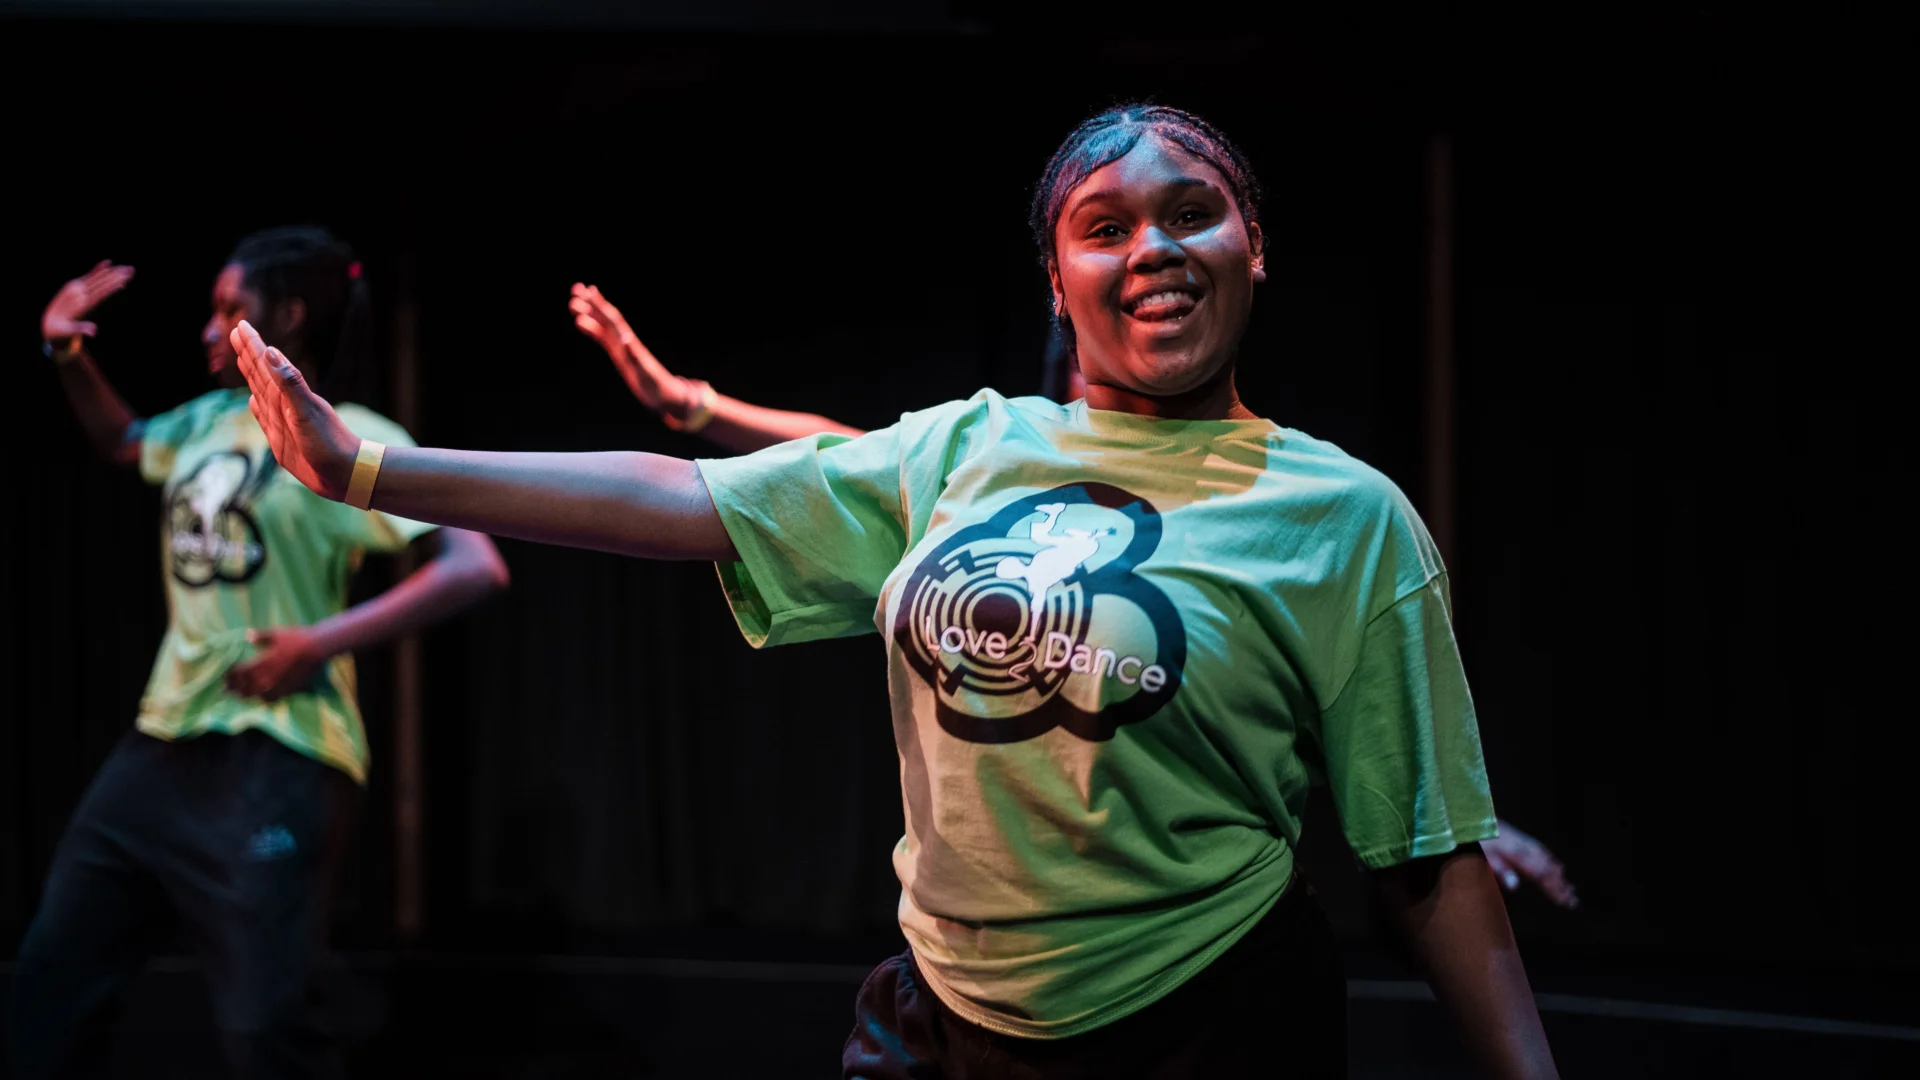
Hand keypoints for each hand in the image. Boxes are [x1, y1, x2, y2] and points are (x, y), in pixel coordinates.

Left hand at [43, 261, 135, 341]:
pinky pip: (89, 276)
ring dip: (112, 271)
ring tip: (126, 268)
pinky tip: (108, 262)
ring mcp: (75, 287)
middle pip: (101, 282)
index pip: (100, 292)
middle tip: (131, 270)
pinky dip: (98, 269)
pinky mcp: (74, 285)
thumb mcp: (70, 331)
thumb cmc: (61, 329)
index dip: (112, 286)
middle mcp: (78, 293)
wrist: (48, 322)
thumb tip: (93, 331)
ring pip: (97, 277)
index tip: (124, 280)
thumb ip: (81, 329)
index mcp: (80, 304)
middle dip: (116, 275)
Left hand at [226, 627, 326, 700]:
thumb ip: (260, 636)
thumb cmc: (297, 638)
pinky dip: (264, 700)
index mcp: (261, 663)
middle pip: (245, 688)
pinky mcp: (289, 690)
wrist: (318, 648)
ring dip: (247, 696)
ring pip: (256, 696)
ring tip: (241, 696)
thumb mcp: (277, 634)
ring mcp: (278, 685)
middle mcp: (267, 677)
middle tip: (226, 691)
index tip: (224, 677)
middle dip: (234, 689)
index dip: (230, 676)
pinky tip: (262, 698)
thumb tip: (246, 636)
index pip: (240, 673)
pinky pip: (272, 699)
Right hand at [230, 320, 359, 499]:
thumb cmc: (329, 444)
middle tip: (237, 331)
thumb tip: (272, 352)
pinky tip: (252, 401)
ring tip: (243, 358)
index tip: (241, 325)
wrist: (347, 474)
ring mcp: (283, 421)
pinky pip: (264, 418)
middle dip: (248, 353)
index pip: (265, 364)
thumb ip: (290, 383)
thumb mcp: (307, 411)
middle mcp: (284, 404)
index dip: (252, 345)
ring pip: (260, 391)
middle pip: (261, 373)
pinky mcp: (282, 440)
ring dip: (251, 375)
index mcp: (288, 395)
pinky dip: (256, 407)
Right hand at [568, 283, 691, 414]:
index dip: (601, 306)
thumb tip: (625, 338)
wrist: (664, 395)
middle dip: (591, 304)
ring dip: (588, 314)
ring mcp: (621, 347)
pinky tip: (581, 322)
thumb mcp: (646, 372)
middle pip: (605, 318)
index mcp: (630, 342)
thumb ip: (636, 356)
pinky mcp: (619, 354)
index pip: (613, 320)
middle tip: (575, 289)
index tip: (589, 291)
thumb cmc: (657, 386)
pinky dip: (592, 329)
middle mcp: (625, 341)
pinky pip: (602, 338)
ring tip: (573, 303)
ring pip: (601, 326)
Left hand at [1483, 821, 1577, 908]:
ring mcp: (1528, 844)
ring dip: (1560, 877)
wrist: (1481, 821)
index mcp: (1519, 854)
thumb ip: (1502, 871)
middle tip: (1572, 902)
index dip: (1553, 888)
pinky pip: (1545, 853)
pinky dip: (1554, 863)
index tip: (1563, 901)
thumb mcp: (1487, 858)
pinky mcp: (1526, 841)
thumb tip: (1515, 886)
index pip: (1541, 875)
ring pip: (1550, 861)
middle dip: (1561, 886)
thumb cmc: (1482, 842)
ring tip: (1571, 891)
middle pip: (1549, 870)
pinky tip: (1560, 870)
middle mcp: (1528, 848)